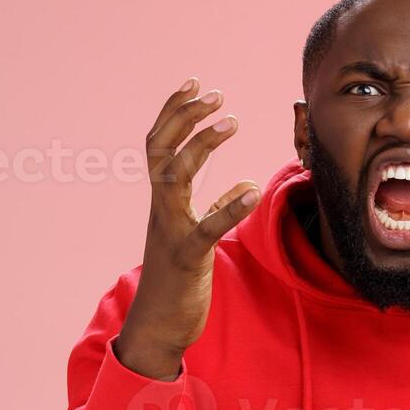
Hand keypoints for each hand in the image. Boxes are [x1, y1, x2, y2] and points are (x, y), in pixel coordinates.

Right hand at [116, 78, 261, 380]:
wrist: (157, 325)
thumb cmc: (177, 279)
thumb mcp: (195, 235)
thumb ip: (215, 207)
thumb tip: (243, 184)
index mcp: (162, 200)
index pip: (159, 144)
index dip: (174, 111)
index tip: (196, 84)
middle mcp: (160, 209)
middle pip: (160, 149)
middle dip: (183, 116)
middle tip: (214, 94)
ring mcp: (170, 231)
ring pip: (175, 177)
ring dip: (202, 146)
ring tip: (232, 121)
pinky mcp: (187, 257)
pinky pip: (205, 227)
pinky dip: (228, 206)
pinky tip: (252, 189)